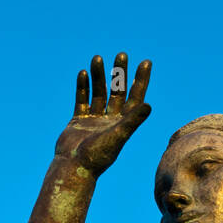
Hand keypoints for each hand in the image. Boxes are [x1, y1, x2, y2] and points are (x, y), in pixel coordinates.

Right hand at [54, 52, 151, 175]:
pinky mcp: (78, 122)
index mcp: (123, 124)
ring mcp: (94, 121)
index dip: (141, 80)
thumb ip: (132, 120)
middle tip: (122, 55)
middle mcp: (110, 121)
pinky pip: (82, 101)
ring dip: (99, 76)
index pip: (135, 97)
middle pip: (117, 92)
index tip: (145, 62)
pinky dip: (82, 88)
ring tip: (97, 58)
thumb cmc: (97, 156)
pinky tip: (83, 73)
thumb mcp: (118, 136)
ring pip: (98, 93)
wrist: (73, 167)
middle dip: (120, 73)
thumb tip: (149, 105)